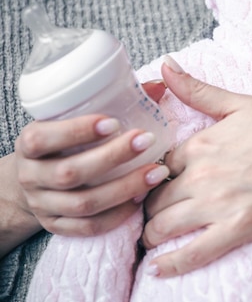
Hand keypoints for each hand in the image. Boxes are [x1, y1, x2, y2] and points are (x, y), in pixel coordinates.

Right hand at [14, 81, 170, 236]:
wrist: (37, 179)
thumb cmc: (64, 142)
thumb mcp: (73, 119)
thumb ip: (113, 101)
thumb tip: (161, 85)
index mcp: (30, 144)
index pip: (42, 138)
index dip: (76, 131)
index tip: (114, 122)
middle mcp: (31, 176)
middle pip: (69, 173)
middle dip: (112, 157)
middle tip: (146, 141)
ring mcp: (43, 205)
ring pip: (83, 203)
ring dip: (124, 188)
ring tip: (157, 173)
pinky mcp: (58, 226)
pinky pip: (89, 227)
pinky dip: (118, 215)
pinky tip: (141, 198)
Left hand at [141, 58, 251, 276]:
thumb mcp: (242, 103)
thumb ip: (199, 90)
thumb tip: (164, 64)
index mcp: (201, 143)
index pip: (158, 164)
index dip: (154, 173)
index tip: (155, 181)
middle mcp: (202, 174)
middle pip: (154, 197)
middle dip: (147, 204)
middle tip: (149, 210)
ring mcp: (219, 204)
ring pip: (163, 226)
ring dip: (151, 233)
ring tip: (151, 236)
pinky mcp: (238, 229)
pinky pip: (193, 254)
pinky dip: (171, 264)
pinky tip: (158, 269)